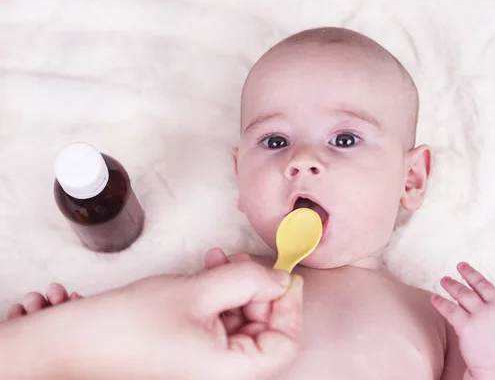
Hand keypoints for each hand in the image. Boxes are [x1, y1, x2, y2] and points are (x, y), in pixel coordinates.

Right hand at [0, 260, 302, 379]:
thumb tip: (280, 279)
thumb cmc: (127, 325)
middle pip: (264, 330)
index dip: (289, 306)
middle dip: (258, 289)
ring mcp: (204, 364)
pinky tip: (208, 272)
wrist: (72, 342)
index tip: (283, 274)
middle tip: (245, 259)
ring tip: (220, 260)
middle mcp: (220, 373)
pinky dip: (218, 297)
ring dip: (236, 287)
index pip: (284, 343)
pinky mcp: (190, 351)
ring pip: (240, 323)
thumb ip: (247, 281)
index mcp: (229, 371)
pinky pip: (218, 324)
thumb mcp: (197, 292)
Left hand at [431, 250, 494, 378]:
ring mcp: (482, 315)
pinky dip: (441, 302)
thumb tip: (492, 295)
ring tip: (443, 280)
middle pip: (481, 284)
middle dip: (469, 273)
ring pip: (464, 293)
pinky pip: (450, 309)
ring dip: (452, 285)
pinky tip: (434, 298)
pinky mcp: (467, 325)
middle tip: (460, 265)